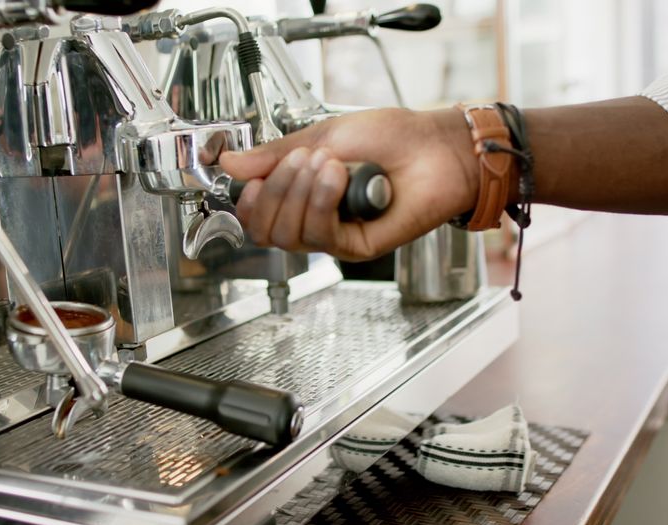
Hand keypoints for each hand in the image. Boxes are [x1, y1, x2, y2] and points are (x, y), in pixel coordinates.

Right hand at [219, 107, 478, 260]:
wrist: (437, 147)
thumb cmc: (394, 137)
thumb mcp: (324, 135)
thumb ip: (276, 154)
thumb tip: (230, 163)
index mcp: (303, 194)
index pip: (257, 216)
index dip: (247, 201)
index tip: (247, 178)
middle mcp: (316, 218)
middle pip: (266, 231)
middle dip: (274, 191)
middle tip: (301, 160)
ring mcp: (336, 235)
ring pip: (290, 236)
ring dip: (300, 194)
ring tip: (327, 163)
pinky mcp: (358, 246)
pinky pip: (321, 236)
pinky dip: (322, 203)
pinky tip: (337, 178)